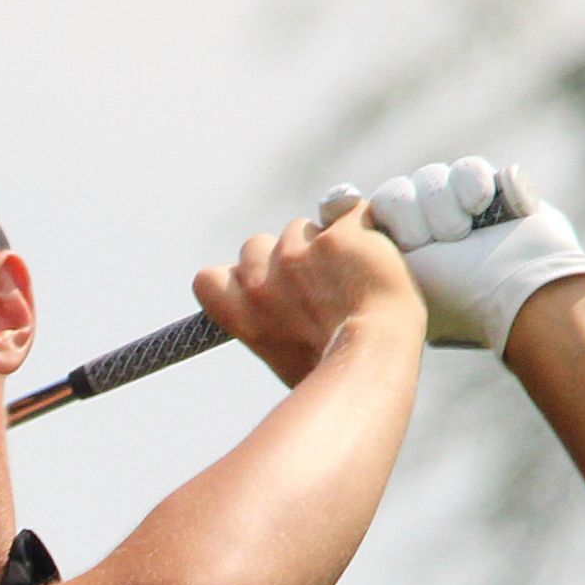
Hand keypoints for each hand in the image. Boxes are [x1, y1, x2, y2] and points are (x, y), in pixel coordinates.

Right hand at [190, 202, 423, 384]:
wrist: (376, 359)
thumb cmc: (336, 372)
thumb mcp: (283, 360)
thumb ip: (270, 325)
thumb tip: (286, 318)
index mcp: (243, 314)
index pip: (208, 278)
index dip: (233, 279)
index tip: (257, 292)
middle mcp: (263, 279)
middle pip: (255, 244)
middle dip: (280, 260)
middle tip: (316, 291)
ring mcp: (300, 252)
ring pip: (301, 228)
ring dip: (320, 245)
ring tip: (351, 281)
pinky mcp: (339, 234)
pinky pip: (348, 211)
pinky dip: (361, 226)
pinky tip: (372, 253)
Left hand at [318, 157, 584, 351]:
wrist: (520, 298)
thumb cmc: (455, 303)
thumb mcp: (390, 286)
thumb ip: (350, 262)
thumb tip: (316, 229)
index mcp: (392, 249)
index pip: (360, 211)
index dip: (351, 206)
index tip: (344, 204)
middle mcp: (422, 223)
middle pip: (395, 193)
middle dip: (410, 217)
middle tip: (428, 243)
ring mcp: (456, 205)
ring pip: (428, 180)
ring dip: (441, 207)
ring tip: (459, 235)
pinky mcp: (490, 188)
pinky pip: (465, 169)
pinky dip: (471, 184)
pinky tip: (481, 208)